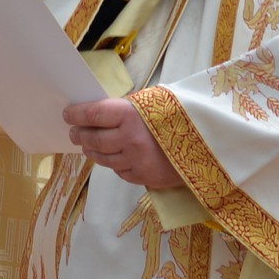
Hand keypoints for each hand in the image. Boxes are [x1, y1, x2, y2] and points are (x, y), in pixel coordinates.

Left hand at [64, 97, 180, 188]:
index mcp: (131, 115)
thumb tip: (100, 113)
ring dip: (92, 150)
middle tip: (74, 131)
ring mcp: (135, 161)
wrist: (211, 143)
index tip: (68, 114)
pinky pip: (118, 171)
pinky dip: (113, 163)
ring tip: (87, 144)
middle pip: (93, 138)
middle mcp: (129, 139)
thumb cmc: (182, 115)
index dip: (76, 114)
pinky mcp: (142, 177)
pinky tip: (112, 156)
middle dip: (80, 134)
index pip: (92, 114)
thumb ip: (128, 108)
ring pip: (102, 158)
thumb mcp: (155, 102)